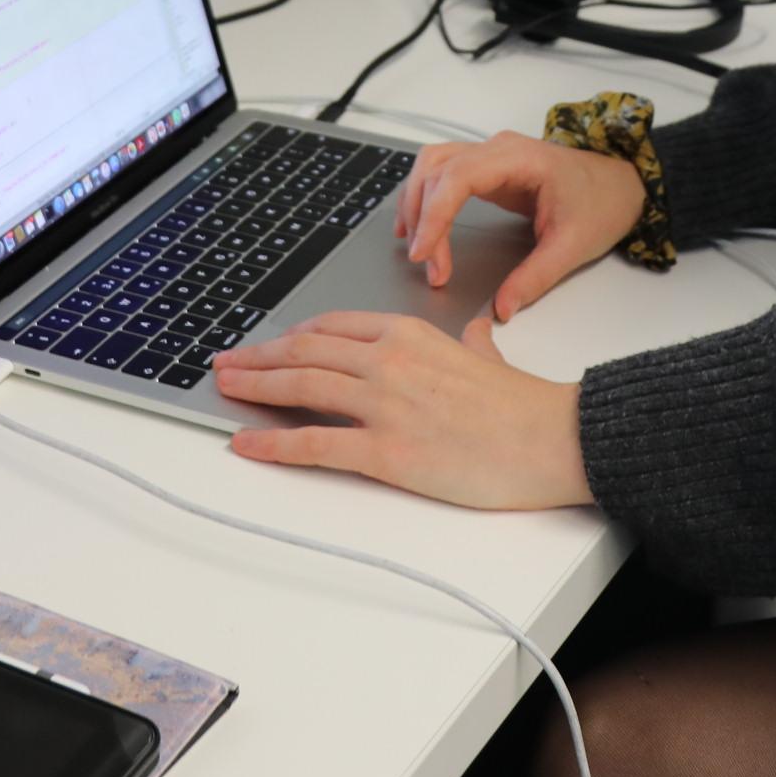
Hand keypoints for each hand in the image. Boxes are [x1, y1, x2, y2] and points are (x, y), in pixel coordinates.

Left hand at [212, 310, 590, 509]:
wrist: (549, 438)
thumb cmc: (522, 404)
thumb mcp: (486, 352)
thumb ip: (469, 339)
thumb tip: (472, 333)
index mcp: (408, 332)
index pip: (331, 327)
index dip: (290, 336)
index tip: (268, 344)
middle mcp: (388, 360)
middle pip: (305, 350)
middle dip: (258, 357)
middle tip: (226, 363)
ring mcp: (384, 403)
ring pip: (301, 386)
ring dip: (254, 387)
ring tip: (225, 389)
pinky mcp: (386, 449)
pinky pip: (315, 443)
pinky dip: (273, 442)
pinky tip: (247, 442)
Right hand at [396, 132, 644, 319]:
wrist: (621, 184)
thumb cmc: (602, 204)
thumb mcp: (573, 247)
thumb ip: (535, 278)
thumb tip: (500, 307)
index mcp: (520, 160)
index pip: (458, 177)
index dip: (434, 215)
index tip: (425, 254)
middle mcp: (499, 150)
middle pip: (437, 168)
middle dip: (422, 217)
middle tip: (427, 266)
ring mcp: (492, 156)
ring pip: (433, 165)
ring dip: (416, 203)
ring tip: (416, 248)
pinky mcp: (489, 169)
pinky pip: (444, 174)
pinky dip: (425, 197)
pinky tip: (417, 226)